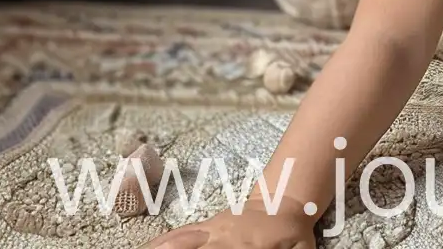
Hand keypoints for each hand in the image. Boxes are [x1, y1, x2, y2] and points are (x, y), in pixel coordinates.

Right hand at [148, 195, 317, 248]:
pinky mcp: (207, 227)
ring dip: (160, 247)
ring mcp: (211, 229)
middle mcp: (221, 235)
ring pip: (180, 240)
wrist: (284, 199)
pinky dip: (163, 242)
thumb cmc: (293, 233)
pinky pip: (180, 234)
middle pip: (190, 246)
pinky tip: (149, 247)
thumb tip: (263, 247)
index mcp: (244, 244)